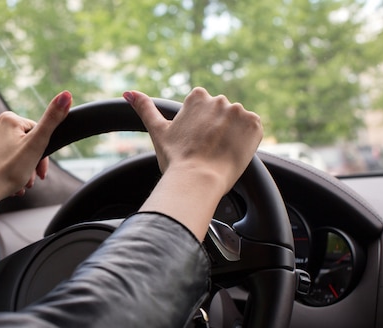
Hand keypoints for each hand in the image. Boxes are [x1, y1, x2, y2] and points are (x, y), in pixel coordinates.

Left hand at [0, 90, 71, 231]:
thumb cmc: (7, 172)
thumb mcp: (37, 145)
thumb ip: (52, 119)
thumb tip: (66, 95)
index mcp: (8, 120)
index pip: (35, 134)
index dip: (42, 154)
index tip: (41, 172)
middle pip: (21, 145)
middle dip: (29, 165)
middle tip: (29, 181)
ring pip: (7, 155)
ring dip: (16, 171)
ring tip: (17, 185)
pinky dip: (0, 172)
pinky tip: (3, 184)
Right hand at [124, 88, 261, 196]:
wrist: (198, 179)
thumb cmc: (175, 158)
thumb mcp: (158, 131)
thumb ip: (145, 108)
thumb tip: (128, 92)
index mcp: (197, 97)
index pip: (203, 109)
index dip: (199, 128)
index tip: (195, 142)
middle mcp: (219, 99)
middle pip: (220, 115)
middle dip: (216, 131)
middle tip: (206, 152)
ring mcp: (239, 111)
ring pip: (236, 124)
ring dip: (231, 136)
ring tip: (218, 155)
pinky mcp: (254, 125)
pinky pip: (253, 131)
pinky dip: (246, 142)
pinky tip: (232, 153)